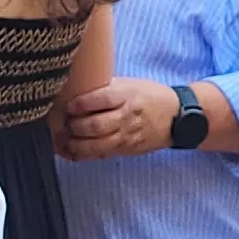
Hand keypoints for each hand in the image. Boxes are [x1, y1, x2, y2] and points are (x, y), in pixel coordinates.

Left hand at [56, 77, 181, 161]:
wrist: (176, 118)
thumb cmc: (150, 96)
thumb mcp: (130, 84)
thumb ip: (106, 87)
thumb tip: (76, 86)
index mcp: (127, 96)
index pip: (101, 100)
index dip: (81, 104)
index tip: (69, 105)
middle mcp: (126, 117)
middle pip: (95, 126)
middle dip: (74, 126)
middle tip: (63, 122)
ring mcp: (126, 136)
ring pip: (96, 144)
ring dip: (74, 144)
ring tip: (63, 139)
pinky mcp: (125, 149)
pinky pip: (100, 154)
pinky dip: (82, 155)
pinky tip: (69, 151)